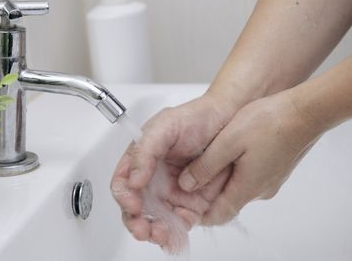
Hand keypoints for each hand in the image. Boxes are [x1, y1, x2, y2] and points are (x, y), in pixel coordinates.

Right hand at [110, 93, 235, 251]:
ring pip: (157, 221)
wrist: (227, 120)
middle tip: (143, 229)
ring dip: (156, 232)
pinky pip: (181, 223)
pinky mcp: (193, 203)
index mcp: (141, 162)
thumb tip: (132, 180)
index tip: (133, 205)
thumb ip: (145, 151)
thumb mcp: (164, 126)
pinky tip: (178, 231)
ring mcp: (173, 193)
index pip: (123, 184)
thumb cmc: (194, 118)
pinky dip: (177, 231)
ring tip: (161, 234)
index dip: (124, 198)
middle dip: (137, 223)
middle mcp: (154, 180)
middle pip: (136, 209)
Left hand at [178, 90, 324, 224]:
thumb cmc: (269, 123)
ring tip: (208, 159)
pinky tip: (231, 150)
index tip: (182, 201)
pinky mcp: (276, 169)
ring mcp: (271, 180)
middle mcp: (260, 190)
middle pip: (227, 201)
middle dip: (207, 193)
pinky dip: (237, 169)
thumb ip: (206, 166)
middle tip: (190, 176)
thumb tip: (186, 185)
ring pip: (239, 187)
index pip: (217, 216)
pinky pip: (251, 176)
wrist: (305, 112)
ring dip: (222, 178)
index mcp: (247, 188)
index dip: (197, 212)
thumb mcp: (227, 142)